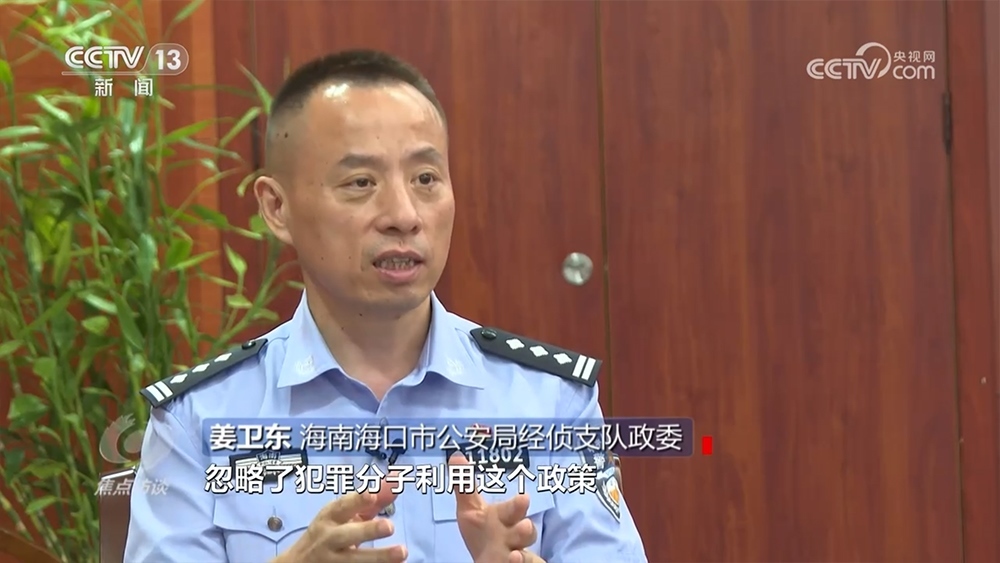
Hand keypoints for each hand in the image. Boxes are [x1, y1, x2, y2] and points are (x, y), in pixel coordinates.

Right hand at [275, 483, 406, 562]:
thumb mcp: (343, 515)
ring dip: (378, 556)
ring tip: (402, 552)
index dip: (356, 500)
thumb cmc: (329, 532)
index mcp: (330, 517)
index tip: (371, 494)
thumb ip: (370, 500)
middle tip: (390, 526)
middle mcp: (329, 538)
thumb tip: (396, 480)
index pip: (341, 506)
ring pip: (354, 559)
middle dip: (367, 530)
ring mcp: (331, 560)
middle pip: (346, 535)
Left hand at [449, 453, 539, 562]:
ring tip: (514, 552)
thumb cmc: (483, 532)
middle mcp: (514, 535)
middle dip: (525, 528)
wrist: (492, 558)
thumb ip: (465, 486)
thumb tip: (456, 455)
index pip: (513, 510)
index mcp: (505, 517)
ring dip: (520, 551)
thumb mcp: (470, 510)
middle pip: (525, 531)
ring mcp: (517, 553)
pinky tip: (513, 559)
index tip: (524, 497)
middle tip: (523, 524)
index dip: (518, 505)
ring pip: (526, 553)